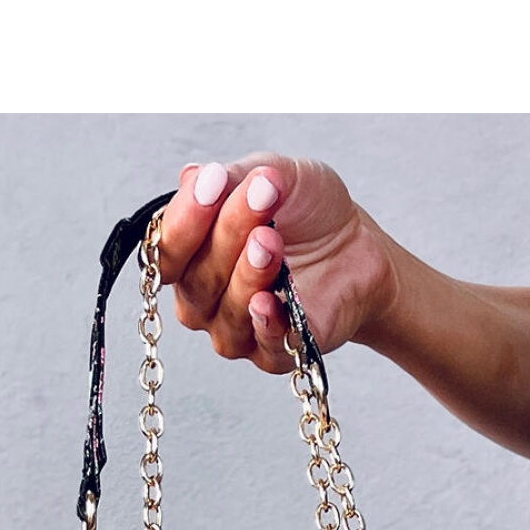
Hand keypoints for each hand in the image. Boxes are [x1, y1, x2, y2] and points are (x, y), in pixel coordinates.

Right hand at [157, 153, 395, 371]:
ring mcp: (238, 331)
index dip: (185, 219)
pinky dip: (265, 324)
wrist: (361, 246)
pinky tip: (269, 301)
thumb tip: (195, 175)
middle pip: (197, 281)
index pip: (168, 251)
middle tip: (260, 197)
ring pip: (227, 313)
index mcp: (192, 258)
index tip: (213, 182)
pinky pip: (264, 347)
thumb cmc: (308, 212)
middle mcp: (205, 300)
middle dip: (225, 235)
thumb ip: (234, 178)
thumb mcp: (275, 177)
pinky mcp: (277, 353)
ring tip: (271, 239)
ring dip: (248, 274)